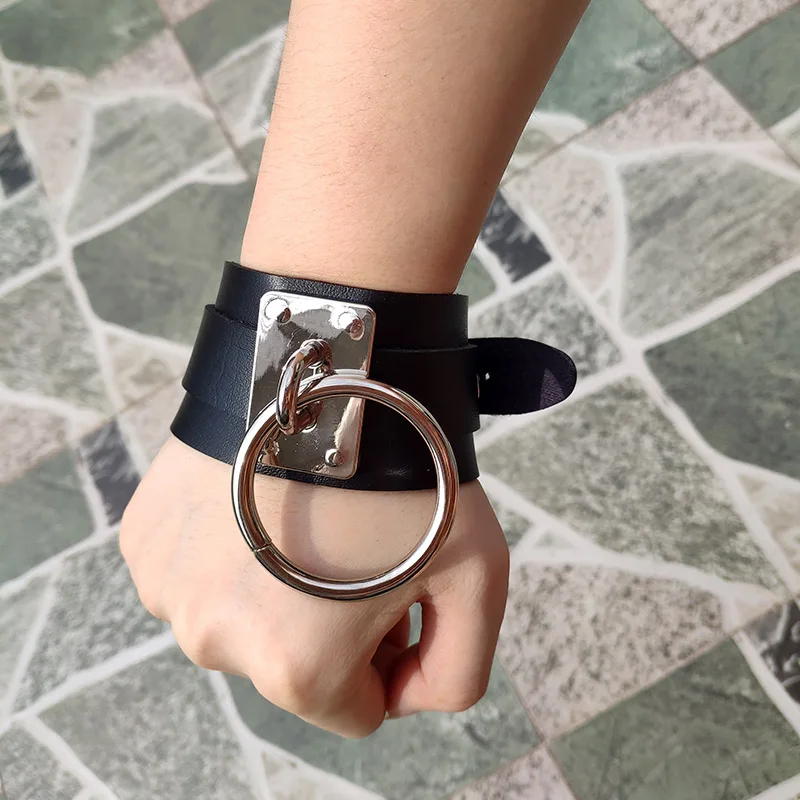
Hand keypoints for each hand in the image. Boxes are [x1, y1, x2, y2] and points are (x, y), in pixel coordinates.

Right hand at [120, 435, 508, 738]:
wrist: (330, 370)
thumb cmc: (409, 470)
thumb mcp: (478, 578)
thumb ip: (458, 674)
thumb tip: (403, 696)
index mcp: (295, 670)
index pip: (356, 711)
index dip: (389, 654)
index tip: (398, 595)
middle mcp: (214, 642)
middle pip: (294, 664)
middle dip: (332, 624)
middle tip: (358, 546)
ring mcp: (169, 585)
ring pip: (243, 616)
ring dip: (276, 585)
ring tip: (309, 517)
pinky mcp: (146, 536)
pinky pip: (199, 568)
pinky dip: (232, 546)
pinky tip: (263, 498)